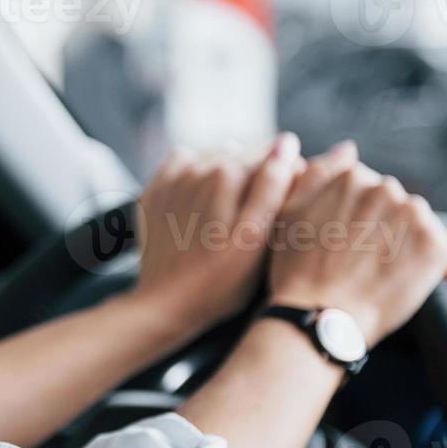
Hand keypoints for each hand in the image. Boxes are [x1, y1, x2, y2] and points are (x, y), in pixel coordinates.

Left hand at [126, 133, 301, 328]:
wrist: (165, 305)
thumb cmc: (219, 282)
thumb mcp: (256, 239)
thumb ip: (272, 186)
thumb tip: (286, 142)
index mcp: (227, 174)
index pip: (274, 157)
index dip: (289, 178)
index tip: (289, 207)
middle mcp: (197, 166)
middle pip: (245, 155)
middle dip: (261, 176)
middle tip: (261, 216)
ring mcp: (173, 177)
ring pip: (217, 157)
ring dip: (232, 174)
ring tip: (235, 212)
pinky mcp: (157, 190)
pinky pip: (184, 163)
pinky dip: (199, 174)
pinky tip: (207, 199)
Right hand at [268, 158, 446, 346]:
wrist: (317, 317)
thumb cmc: (298, 272)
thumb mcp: (289, 214)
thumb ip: (316, 175)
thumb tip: (348, 150)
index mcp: (352, 177)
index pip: (373, 193)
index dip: (362, 223)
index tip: (348, 246)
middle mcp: (386, 189)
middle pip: (399, 209)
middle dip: (388, 232)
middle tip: (363, 265)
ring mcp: (413, 216)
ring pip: (422, 230)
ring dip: (410, 249)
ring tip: (382, 276)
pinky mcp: (435, 246)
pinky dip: (435, 270)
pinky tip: (406, 285)